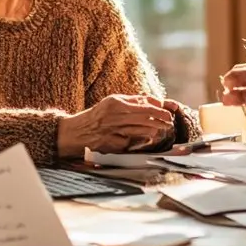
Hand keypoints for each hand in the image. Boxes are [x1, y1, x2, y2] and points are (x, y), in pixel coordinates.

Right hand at [57, 94, 175, 157]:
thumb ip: (132, 102)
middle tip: (169, 122)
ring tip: (161, 129)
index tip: (168, 112)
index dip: (158, 109)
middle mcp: (115, 115)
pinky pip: (131, 142)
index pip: (143, 104)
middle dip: (160, 120)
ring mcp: (113, 130)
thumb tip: (153, 101)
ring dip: (154, 129)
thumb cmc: (98, 116)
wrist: (76, 131)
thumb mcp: (112, 103)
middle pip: (144, 117)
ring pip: (140, 130)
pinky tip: (148, 138)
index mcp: (116, 102)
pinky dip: (140, 140)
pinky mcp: (112, 143)